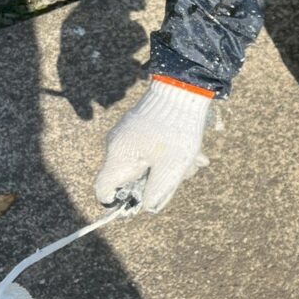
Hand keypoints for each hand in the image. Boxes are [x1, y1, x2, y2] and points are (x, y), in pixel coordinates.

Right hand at [95, 79, 211, 211]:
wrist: (183, 90)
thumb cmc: (176, 131)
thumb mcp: (171, 168)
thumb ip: (157, 192)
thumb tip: (147, 207)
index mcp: (118, 156)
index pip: (103, 188)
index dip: (118, 202)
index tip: (139, 202)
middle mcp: (118, 145)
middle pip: (133, 177)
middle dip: (158, 181)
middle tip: (181, 175)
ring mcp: (129, 134)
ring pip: (148, 163)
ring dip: (172, 167)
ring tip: (194, 160)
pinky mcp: (141, 126)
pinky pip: (154, 149)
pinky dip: (172, 154)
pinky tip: (193, 152)